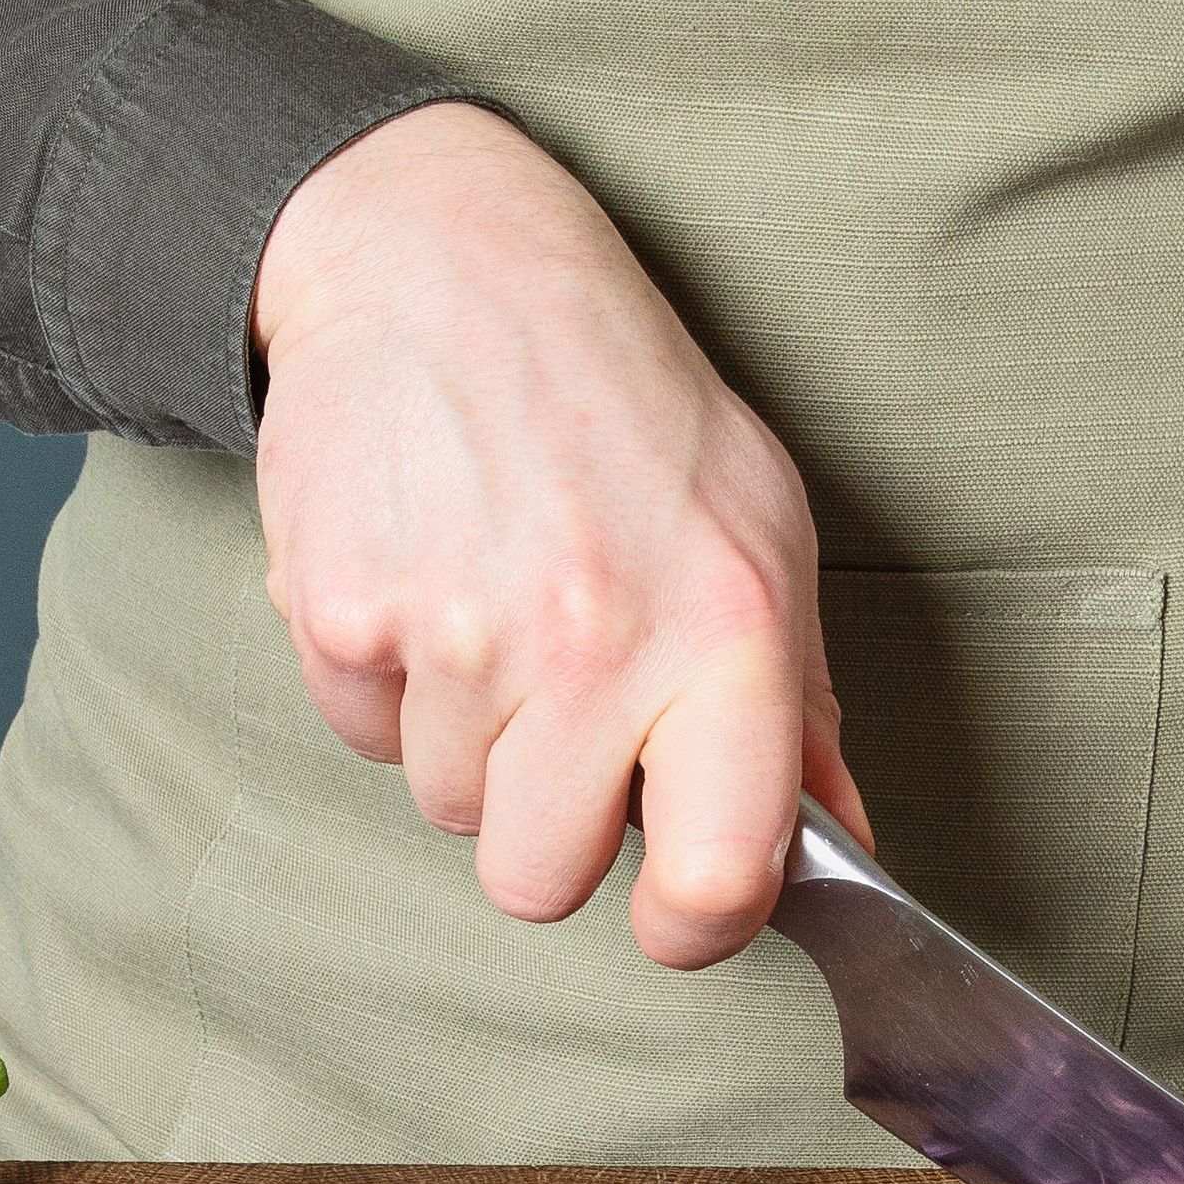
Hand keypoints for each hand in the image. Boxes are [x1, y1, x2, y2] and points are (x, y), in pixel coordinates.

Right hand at [251, 103, 867, 968]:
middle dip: (541, 818)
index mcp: (727, 632)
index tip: (681, 899)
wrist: (444, 260)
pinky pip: (361, 733)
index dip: (694, 922)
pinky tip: (421, 573)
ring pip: (445, 808)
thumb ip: (799, 713)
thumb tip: (842, 854)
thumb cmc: (623, 404)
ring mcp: (457, 631)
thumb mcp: (759, 532)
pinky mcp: (342, 612)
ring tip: (490, 599)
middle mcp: (595, 641)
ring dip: (464, 734)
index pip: (720, 878)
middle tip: (559, 703)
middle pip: (538, 879)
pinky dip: (384, 678)